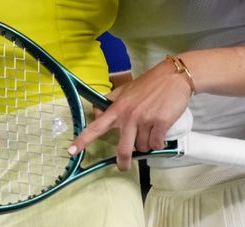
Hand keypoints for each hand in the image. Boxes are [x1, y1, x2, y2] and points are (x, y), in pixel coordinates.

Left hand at [67, 58, 192, 171]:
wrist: (172, 77)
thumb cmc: (148, 84)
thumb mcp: (124, 90)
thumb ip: (110, 102)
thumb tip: (97, 114)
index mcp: (117, 108)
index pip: (96, 126)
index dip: (83, 140)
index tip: (71, 151)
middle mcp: (128, 116)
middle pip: (123, 149)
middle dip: (123, 162)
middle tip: (123, 166)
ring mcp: (144, 120)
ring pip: (142, 147)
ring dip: (146, 144)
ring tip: (150, 131)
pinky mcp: (161, 123)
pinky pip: (156, 144)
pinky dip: (158, 143)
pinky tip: (159, 133)